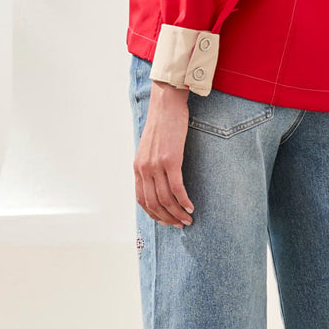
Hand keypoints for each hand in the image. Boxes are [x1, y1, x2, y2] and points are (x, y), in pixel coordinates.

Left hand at [134, 81, 194, 226]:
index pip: (142, 200)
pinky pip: (176, 188)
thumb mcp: (150, 148)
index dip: (154, 215)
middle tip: (180, 225)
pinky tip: (191, 207)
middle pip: (153, 203)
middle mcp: (144, 169)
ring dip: (177, 213)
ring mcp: (156, 165)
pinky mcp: (170, 160)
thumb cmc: (162, 124)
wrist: (165, 104)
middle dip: (167, 218)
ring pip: (165, 199)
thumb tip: (159, 180)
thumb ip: (151, 164)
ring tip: (188, 220)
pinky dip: (184, 201)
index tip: (166, 221)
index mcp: (138, 167)